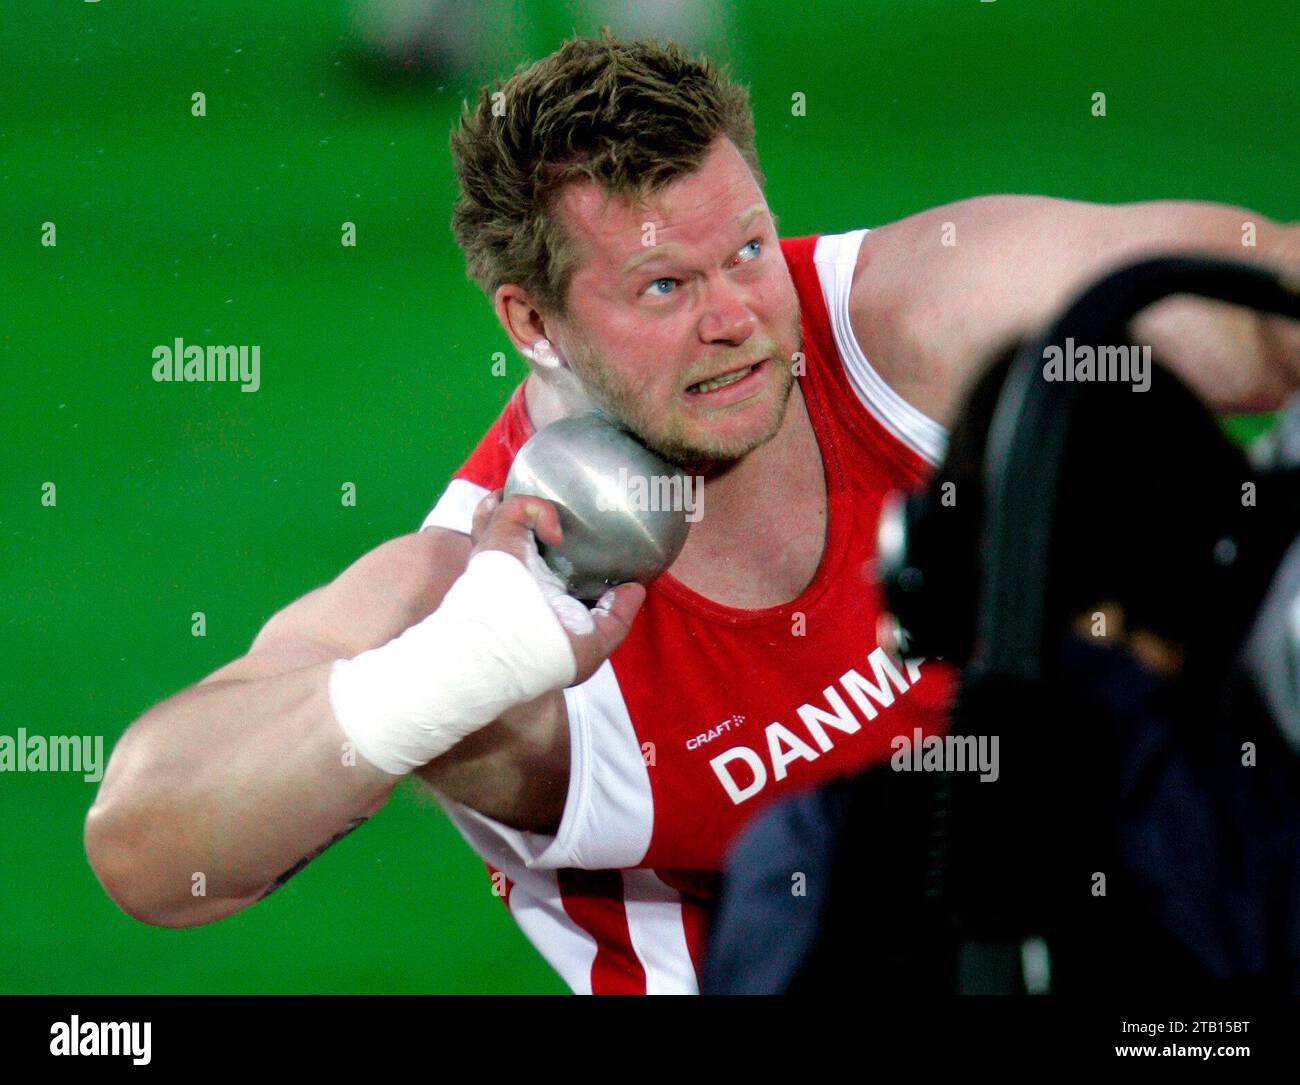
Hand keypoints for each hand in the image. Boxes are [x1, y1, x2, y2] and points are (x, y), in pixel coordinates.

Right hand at [470, 490, 645, 683]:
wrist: (513, 654)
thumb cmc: (544, 659)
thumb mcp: (593, 644)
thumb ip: (617, 617)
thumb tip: (635, 589)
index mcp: (534, 594)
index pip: (538, 564)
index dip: (553, 551)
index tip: (582, 543)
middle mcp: (517, 572)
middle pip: (513, 533)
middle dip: (525, 517)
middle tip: (559, 518)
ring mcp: (506, 553)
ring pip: (503, 510)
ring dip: (525, 502)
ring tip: (548, 507)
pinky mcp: (501, 538)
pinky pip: (517, 506)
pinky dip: (541, 510)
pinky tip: (556, 533)